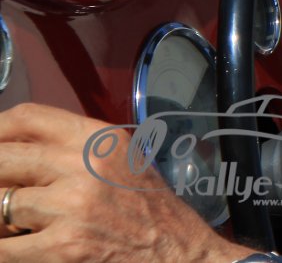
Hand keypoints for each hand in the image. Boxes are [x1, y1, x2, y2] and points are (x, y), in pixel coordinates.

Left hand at [0, 104, 242, 262]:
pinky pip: (4, 248)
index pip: (28, 117)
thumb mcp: (119, 160)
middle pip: (2, 157)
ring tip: (13, 225)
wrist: (179, 254)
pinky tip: (19, 247)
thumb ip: (71, 149)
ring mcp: (73, 206)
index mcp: (98, 138)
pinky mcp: (64, 247)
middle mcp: (85, 164)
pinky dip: (5, 249)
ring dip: (0, 219)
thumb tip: (10, 150)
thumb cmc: (147, 211)